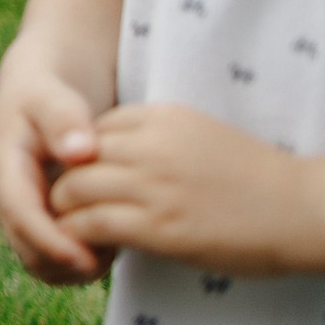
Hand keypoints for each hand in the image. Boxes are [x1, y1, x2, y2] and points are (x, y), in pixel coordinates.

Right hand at [0, 63, 108, 282]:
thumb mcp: (52, 97)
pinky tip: (110, 241)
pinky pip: (56, 260)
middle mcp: (8, 199)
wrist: (39, 91)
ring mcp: (23, 212)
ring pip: (43, 264)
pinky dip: (82, 260)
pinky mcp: (41, 220)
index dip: (50, 243)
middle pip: (29, 252)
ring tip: (114, 245)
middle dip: (68, 261)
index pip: (20, 218)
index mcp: (4, 169)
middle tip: (114, 250)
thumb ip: (64, 120)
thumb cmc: (47, 92)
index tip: (87, 257)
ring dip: (77, 266)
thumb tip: (78, 152)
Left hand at [51, 104, 324, 274]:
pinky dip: (78, 236)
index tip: (82, 177)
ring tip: (69, 228)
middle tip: (64, 205)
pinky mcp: (158, 226)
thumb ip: (154, 138)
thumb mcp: (197, 135)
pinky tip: (86, 246)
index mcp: (161, 117)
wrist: (301, 209)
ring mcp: (152, 185)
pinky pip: (93, 224)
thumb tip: (113, 155)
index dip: (82, 157)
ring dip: (64, 211)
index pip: (91, 129)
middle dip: (63, 181)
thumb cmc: (254, 177)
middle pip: (74, 157)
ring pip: (73, 189)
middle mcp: (150, 146)